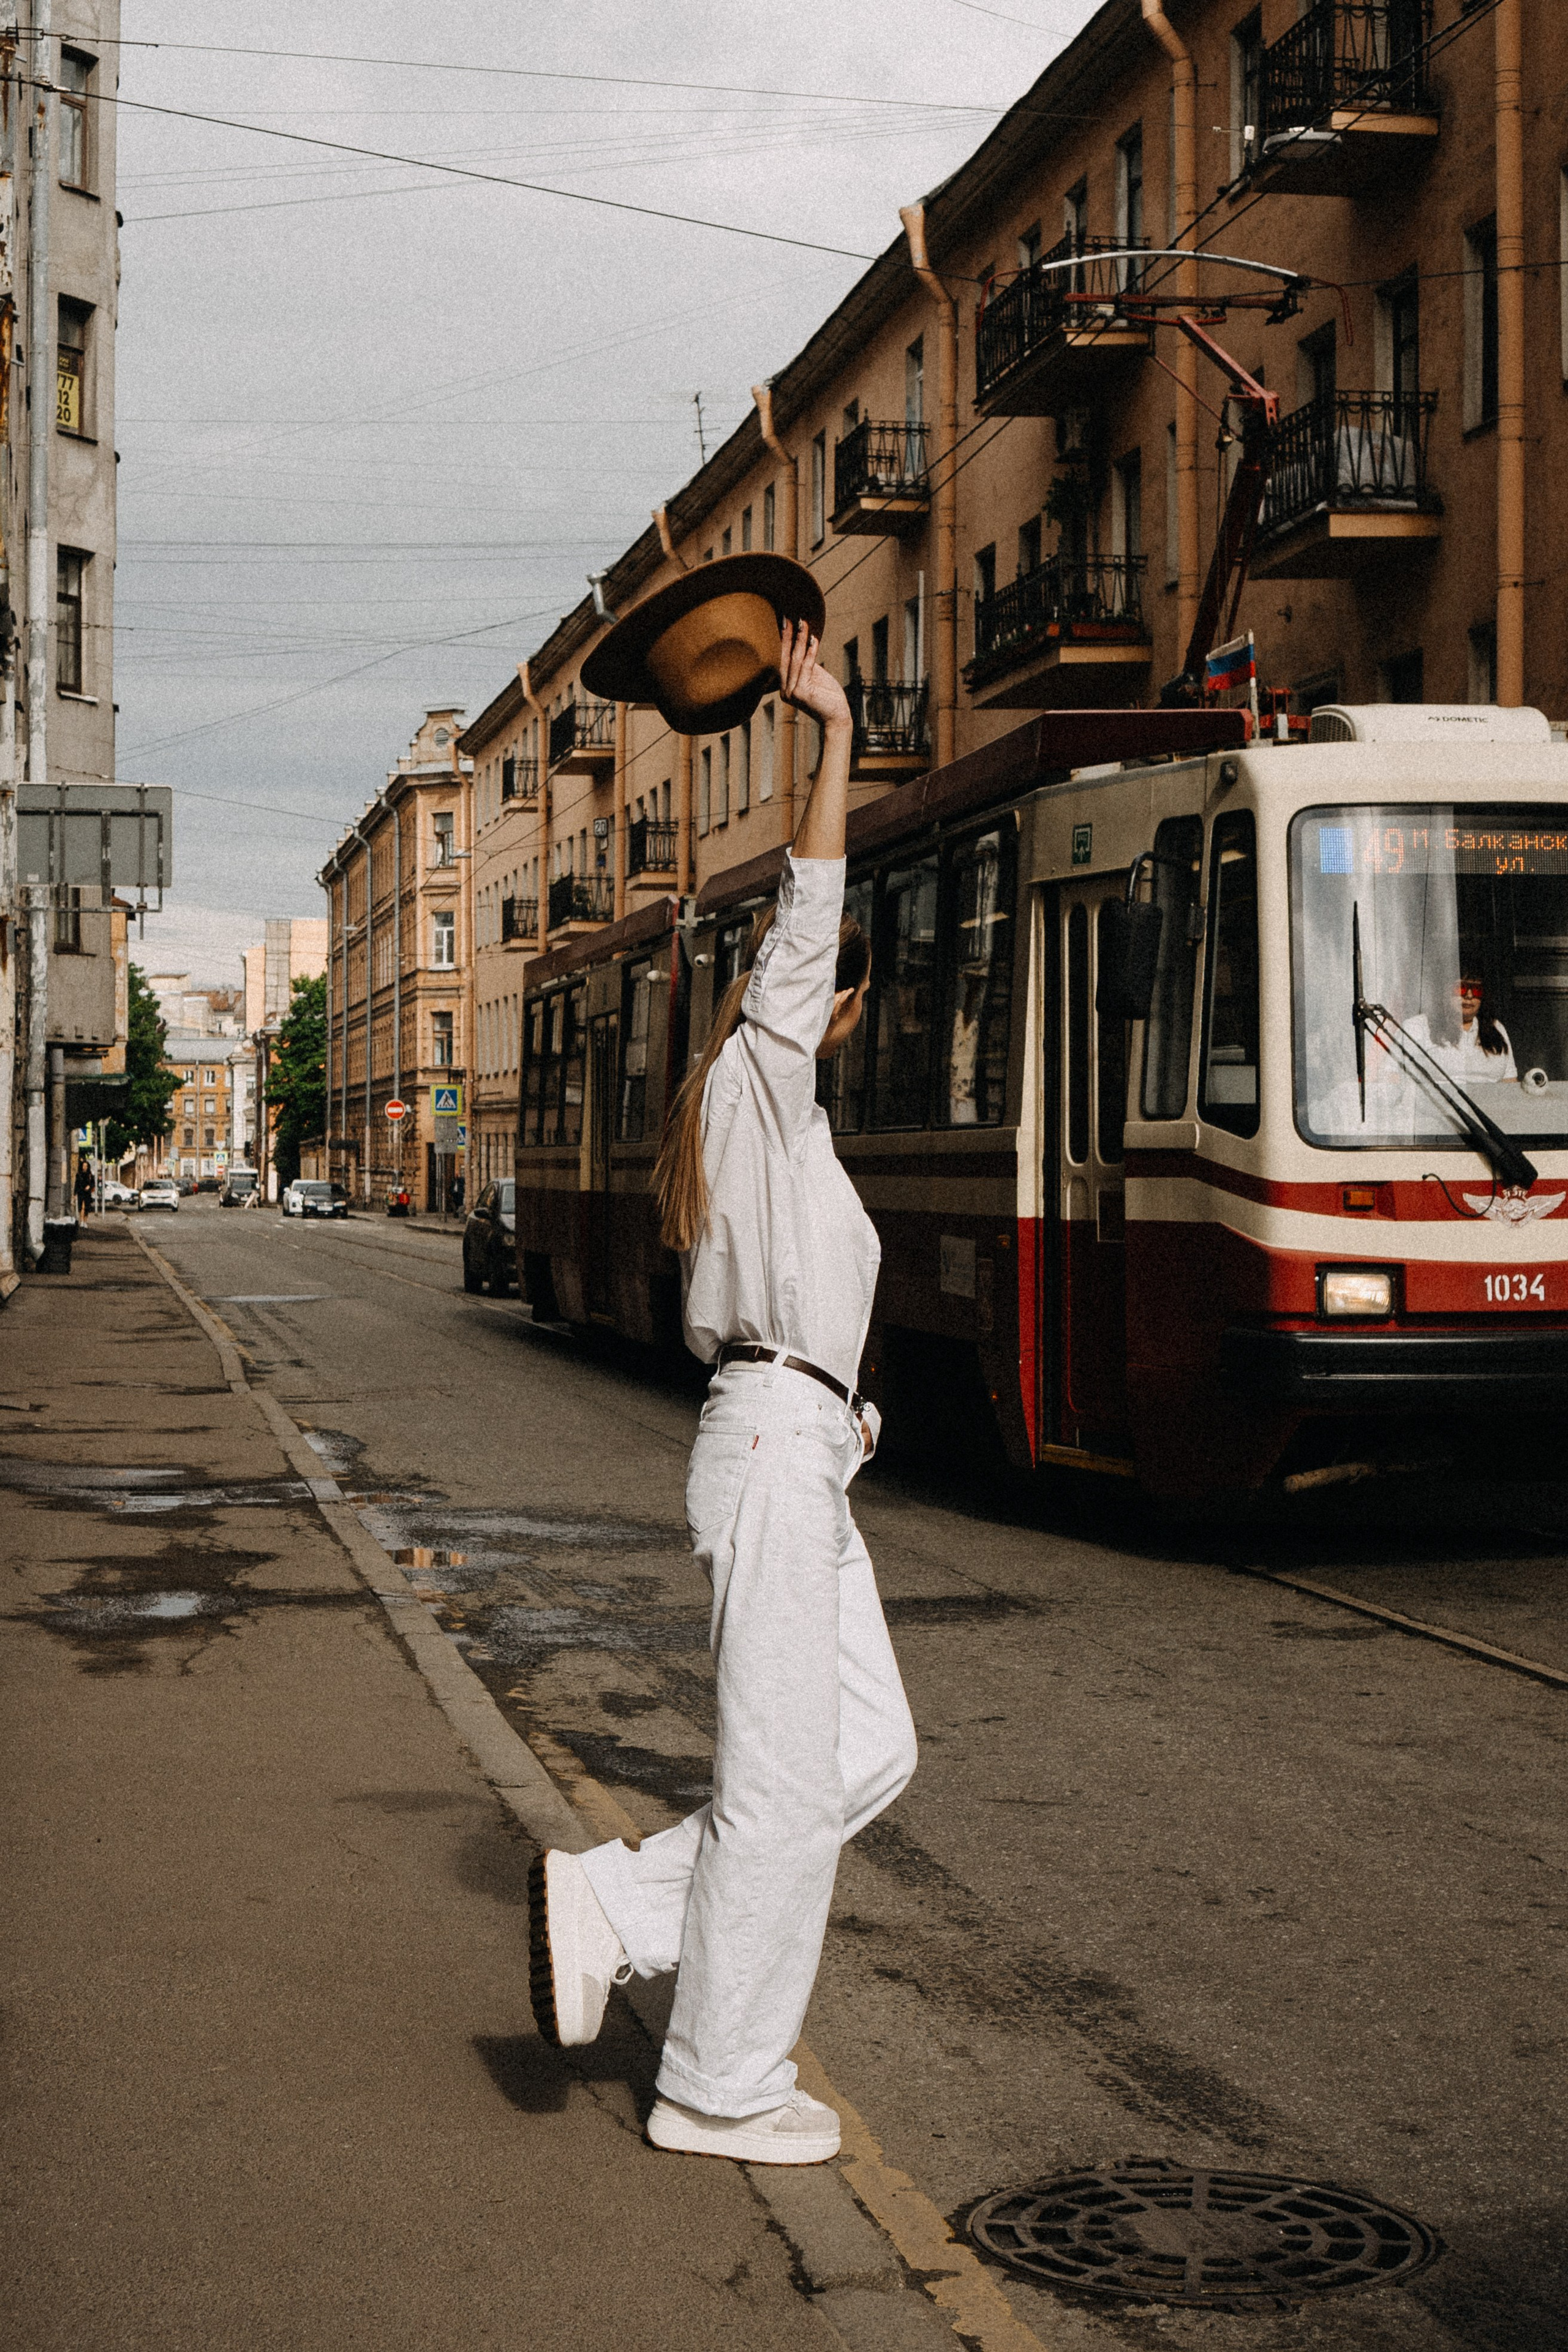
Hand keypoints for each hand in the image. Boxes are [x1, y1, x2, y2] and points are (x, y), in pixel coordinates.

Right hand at [778, 617, 851, 733]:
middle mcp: (784, 691)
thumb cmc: (829, 697)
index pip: (783, 660)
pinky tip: (814, 639)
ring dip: (800, 639)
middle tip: (787, 616)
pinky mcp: (801, 692)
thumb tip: (804, 643)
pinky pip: (807, 666)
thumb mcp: (816, 677)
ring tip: (802, 623)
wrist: (838, 717)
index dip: (783, 640)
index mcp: (785, 687)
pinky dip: (811, 651)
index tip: (784, 622)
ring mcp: (791, 693)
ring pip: (796, 660)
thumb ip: (807, 664)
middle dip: (786, 636)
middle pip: (785, 657)